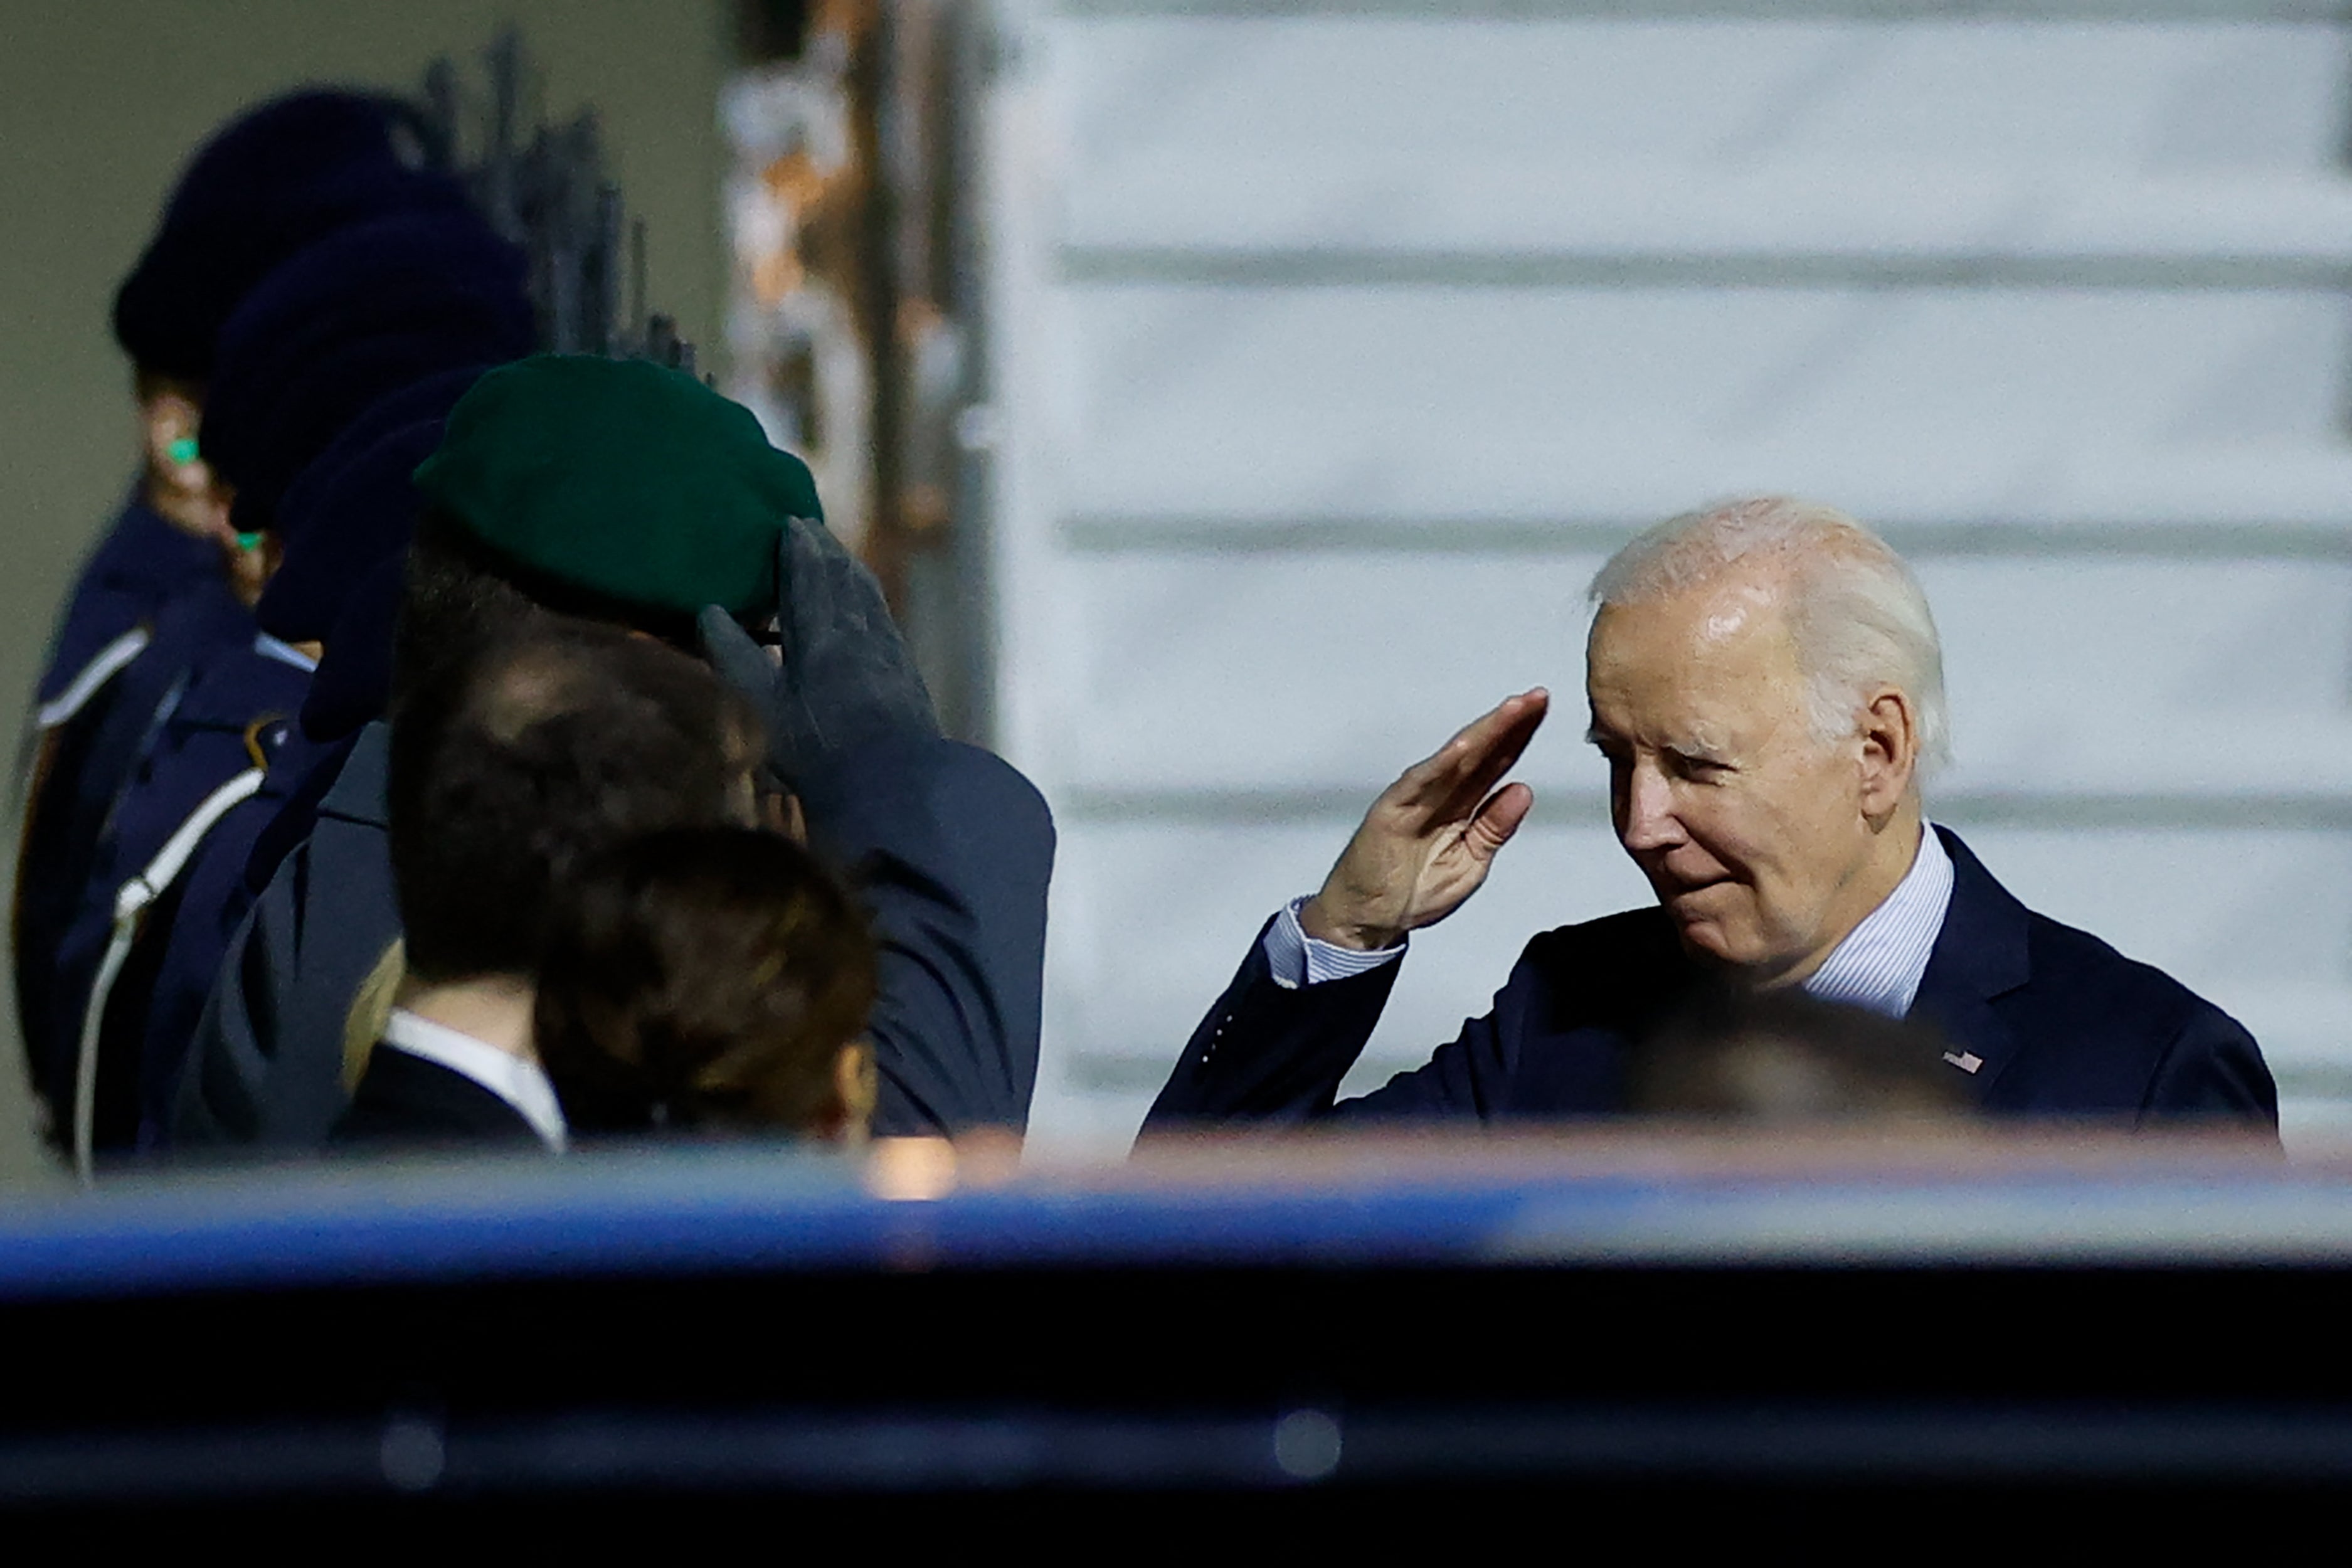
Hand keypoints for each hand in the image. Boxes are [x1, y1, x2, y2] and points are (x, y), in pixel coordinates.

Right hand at [700, 517, 937, 787]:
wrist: (897, 788)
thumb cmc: (820, 751)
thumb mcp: (763, 708)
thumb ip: (735, 657)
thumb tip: (708, 611)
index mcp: (823, 631)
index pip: (810, 573)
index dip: (799, 546)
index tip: (790, 520)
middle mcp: (861, 630)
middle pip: (845, 576)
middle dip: (827, 550)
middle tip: (812, 529)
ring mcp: (889, 650)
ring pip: (869, 596)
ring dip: (850, 570)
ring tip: (838, 557)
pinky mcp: (905, 673)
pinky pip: (883, 618)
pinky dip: (869, 599)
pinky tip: (867, 609)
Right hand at [1300, 690, 1547, 950]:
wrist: (1368, 918)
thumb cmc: (1412, 891)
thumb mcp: (1470, 864)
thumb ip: (1494, 828)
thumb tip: (1524, 791)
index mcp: (1462, 805)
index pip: (1496, 763)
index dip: (1520, 736)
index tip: (1543, 710)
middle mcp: (1441, 794)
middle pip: (1481, 752)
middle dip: (1510, 724)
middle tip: (1537, 697)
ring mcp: (1416, 799)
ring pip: (1456, 758)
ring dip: (1484, 733)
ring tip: (1513, 710)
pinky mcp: (1392, 810)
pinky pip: (1420, 783)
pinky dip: (1440, 764)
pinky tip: (1464, 746)